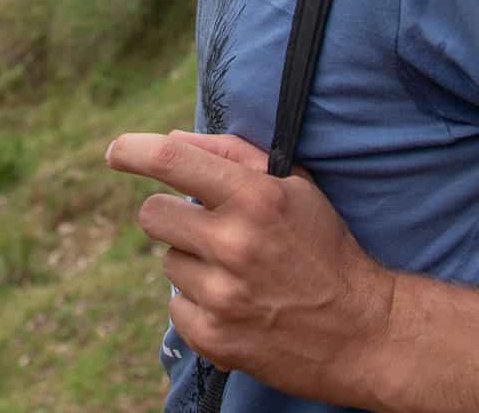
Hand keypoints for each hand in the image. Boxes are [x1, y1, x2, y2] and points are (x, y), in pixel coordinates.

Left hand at [106, 130, 397, 406]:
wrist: (363, 331)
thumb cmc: (326, 248)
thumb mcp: (295, 187)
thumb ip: (233, 155)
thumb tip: (173, 140)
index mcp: (255, 198)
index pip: (171, 161)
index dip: (132, 151)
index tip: (115, 152)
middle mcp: (233, 244)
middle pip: (152, 214)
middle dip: (172, 215)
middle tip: (206, 227)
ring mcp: (222, 295)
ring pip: (167, 262)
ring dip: (193, 263)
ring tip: (238, 273)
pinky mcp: (215, 338)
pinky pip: (175, 307)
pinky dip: (198, 304)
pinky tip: (236, 304)